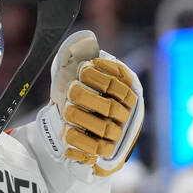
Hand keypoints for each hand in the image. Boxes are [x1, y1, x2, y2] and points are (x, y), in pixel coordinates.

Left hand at [37, 31, 143, 176]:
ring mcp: (116, 134)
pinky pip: (94, 149)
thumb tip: (82, 40)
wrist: (79, 131)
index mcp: (126, 91)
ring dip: (80, 116)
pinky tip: (67, 131)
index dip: (101, 74)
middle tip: (70, 90)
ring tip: (66, 109)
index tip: (82, 68)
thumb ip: (80, 58)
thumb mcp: (80, 77)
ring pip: (103, 127)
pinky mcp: (105, 152)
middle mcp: (125, 113)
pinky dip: (78, 140)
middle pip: (109, 106)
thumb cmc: (80, 97)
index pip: (120, 82)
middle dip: (86, 95)